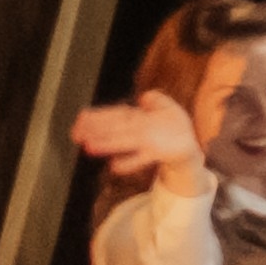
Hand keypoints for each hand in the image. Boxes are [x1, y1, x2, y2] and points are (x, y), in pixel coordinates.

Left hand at [72, 92, 201, 179]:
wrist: (190, 148)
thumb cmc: (174, 127)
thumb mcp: (167, 108)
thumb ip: (154, 100)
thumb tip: (143, 97)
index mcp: (143, 115)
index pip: (117, 113)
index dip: (99, 115)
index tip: (80, 118)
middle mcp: (145, 126)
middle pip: (117, 126)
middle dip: (96, 129)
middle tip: (76, 133)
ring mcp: (151, 140)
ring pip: (125, 141)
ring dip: (107, 143)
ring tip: (88, 147)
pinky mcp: (159, 154)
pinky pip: (142, 159)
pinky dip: (129, 163)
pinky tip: (114, 167)